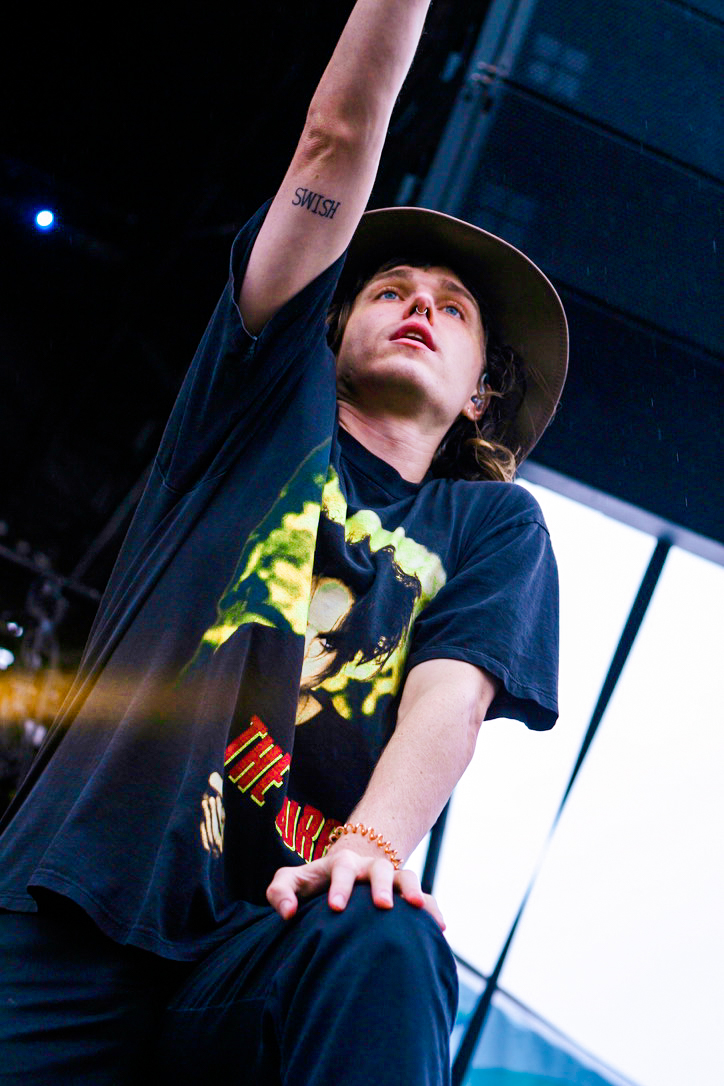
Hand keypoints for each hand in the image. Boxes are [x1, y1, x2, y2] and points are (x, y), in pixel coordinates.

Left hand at [266, 847, 445, 928]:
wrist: (344, 874)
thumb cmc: (313, 883)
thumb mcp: (292, 881)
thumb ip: (281, 892)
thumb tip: (288, 912)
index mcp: (342, 864)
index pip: (342, 870)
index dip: (340, 886)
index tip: (336, 907)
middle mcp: (369, 868)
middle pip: (379, 869)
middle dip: (380, 885)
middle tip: (382, 906)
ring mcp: (390, 878)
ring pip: (406, 876)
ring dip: (412, 891)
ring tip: (416, 908)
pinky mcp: (404, 893)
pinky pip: (423, 897)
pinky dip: (431, 908)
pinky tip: (439, 928)